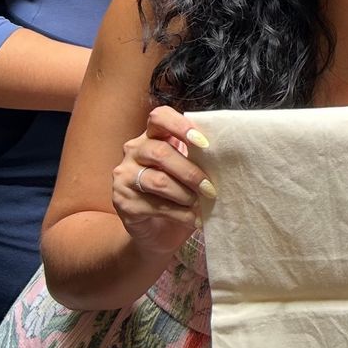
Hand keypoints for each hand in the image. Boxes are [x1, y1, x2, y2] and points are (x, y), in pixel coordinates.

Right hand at [111, 105, 214, 258]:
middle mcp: (134, 151)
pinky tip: (194, 219)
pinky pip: (156, 205)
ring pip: (159, 181)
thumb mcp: (188, 170)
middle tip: (210, 188)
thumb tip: (224, 155)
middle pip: (161, 152)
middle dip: (190, 172)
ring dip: (186, 195)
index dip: (180, 125)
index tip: (203, 143)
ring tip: (201, 204)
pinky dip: (181, 214)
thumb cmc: (178, 192)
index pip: (159, 117)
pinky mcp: (123, 202)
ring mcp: (125, 176)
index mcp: (152, 136)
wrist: (158, 231)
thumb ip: (197, 157)